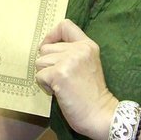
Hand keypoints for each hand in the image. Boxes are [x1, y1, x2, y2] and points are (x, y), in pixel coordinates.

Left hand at [35, 19, 117, 136]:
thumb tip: (44, 48)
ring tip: (61, 85)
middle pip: (45, 48)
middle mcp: (79, 49)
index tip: (49, 48)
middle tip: (62, 78)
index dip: (51, 36)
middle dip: (48, 64)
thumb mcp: (88, 64)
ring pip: (40, 62)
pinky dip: (45, 86)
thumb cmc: (92, 95)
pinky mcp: (59, 74)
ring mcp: (69, 60)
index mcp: (87, 45)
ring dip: (46, 75)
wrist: (101, 114)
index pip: (65, 25)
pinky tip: (58, 92)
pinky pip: (39, 75)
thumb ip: (72, 53)